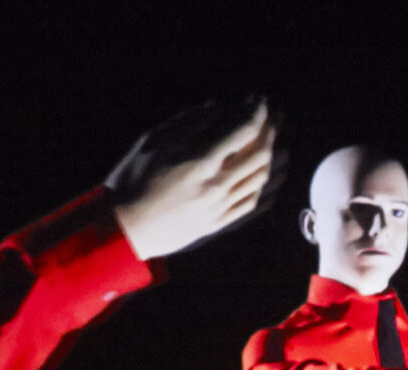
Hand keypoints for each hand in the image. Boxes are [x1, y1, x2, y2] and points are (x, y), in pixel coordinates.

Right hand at [108, 98, 277, 259]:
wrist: (128, 230)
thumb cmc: (133, 180)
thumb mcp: (152, 141)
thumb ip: (189, 122)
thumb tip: (222, 106)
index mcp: (200, 162)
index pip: (244, 132)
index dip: (257, 112)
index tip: (260, 100)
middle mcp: (216, 186)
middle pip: (260, 153)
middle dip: (273, 129)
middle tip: (275, 114)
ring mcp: (221, 207)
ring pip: (262, 177)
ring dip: (275, 154)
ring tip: (279, 138)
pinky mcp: (220, 223)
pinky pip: (255, 202)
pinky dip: (269, 184)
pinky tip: (272, 172)